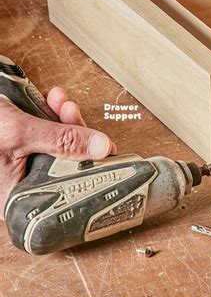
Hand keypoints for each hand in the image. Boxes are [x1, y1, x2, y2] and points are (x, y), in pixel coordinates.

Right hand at [0, 87, 116, 217]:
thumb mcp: (17, 132)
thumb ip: (61, 141)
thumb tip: (102, 148)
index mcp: (18, 197)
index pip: (67, 186)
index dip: (89, 165)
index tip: (108, 148)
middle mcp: (20, 185)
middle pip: (65, 162)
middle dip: (73, 132)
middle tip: (72, 111)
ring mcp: (20, 165)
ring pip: (57, 144)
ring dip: (63, 119)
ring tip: (60, 101)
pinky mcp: (19, 147)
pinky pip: (44, 133)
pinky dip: (50, 115)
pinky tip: (52, 100)